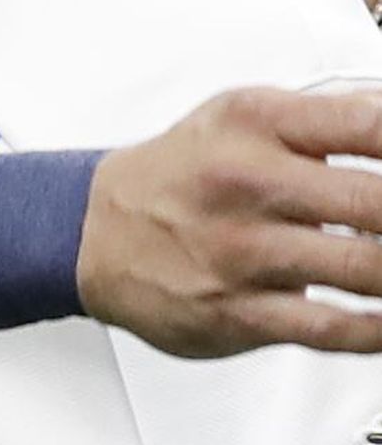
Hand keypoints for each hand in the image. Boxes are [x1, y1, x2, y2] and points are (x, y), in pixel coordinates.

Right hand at [81, 86, 381, 356]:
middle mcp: (245, 181)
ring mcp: (240, 250)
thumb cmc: (179, 174)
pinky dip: (377, 329)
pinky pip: (330, 328)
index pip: (369, 125)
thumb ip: (332, 115)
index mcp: (255, 123)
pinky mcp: (236, 311)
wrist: (91, 231)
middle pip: (374, 201)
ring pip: (363, 269)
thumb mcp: (243, 117)